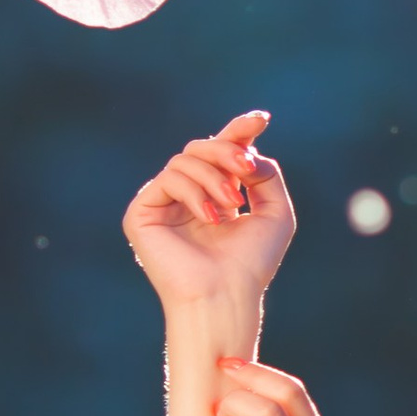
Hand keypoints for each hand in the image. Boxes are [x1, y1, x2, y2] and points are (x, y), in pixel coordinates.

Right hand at [123, 114, 294, 315]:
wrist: (226, 296)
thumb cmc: (252, 264)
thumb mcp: (275, 212)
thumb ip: (265, 173)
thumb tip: (245, 150)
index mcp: (215, 196)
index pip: (221, 153)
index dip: (239, 131)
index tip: (261, 119)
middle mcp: (186, 198)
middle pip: (201, 147)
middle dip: (228, 151)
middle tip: (247, 169)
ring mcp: (162, 205)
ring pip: (185, 159)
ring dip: (214, 176)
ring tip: (232, 204)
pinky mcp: (141, 214)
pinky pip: (168, 179)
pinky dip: (195, 192)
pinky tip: (212, 218)